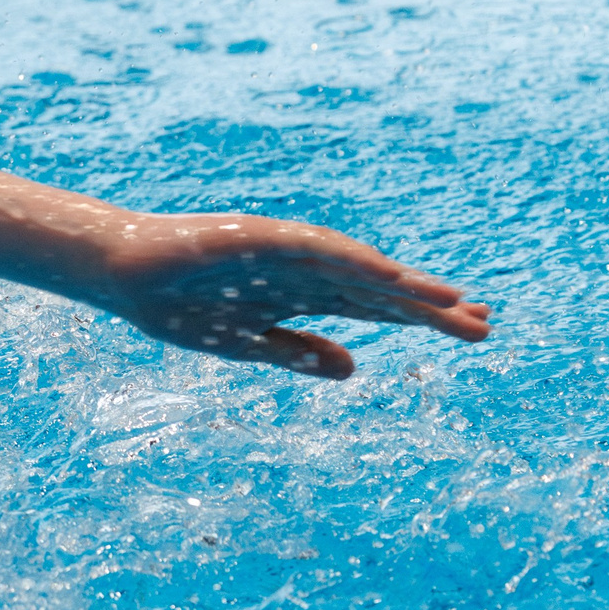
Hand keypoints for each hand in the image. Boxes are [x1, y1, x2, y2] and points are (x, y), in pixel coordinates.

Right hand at [96, 211, 490, 378]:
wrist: (123, 275)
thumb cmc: (175, 306)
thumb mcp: (246, 344)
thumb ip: (298, 353)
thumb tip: (354, 370)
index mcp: (301, 296)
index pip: (374, 310)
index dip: (420, 320)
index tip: (470, 330)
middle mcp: (306, 271)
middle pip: (380, 293)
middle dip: (430, 309)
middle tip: (486, 325)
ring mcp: (288, 252)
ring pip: (361, 273)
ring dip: (406, 289)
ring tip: (455, 304)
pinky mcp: (265, 239)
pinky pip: (320, 253)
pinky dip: (357, 266)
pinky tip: (393, 280)